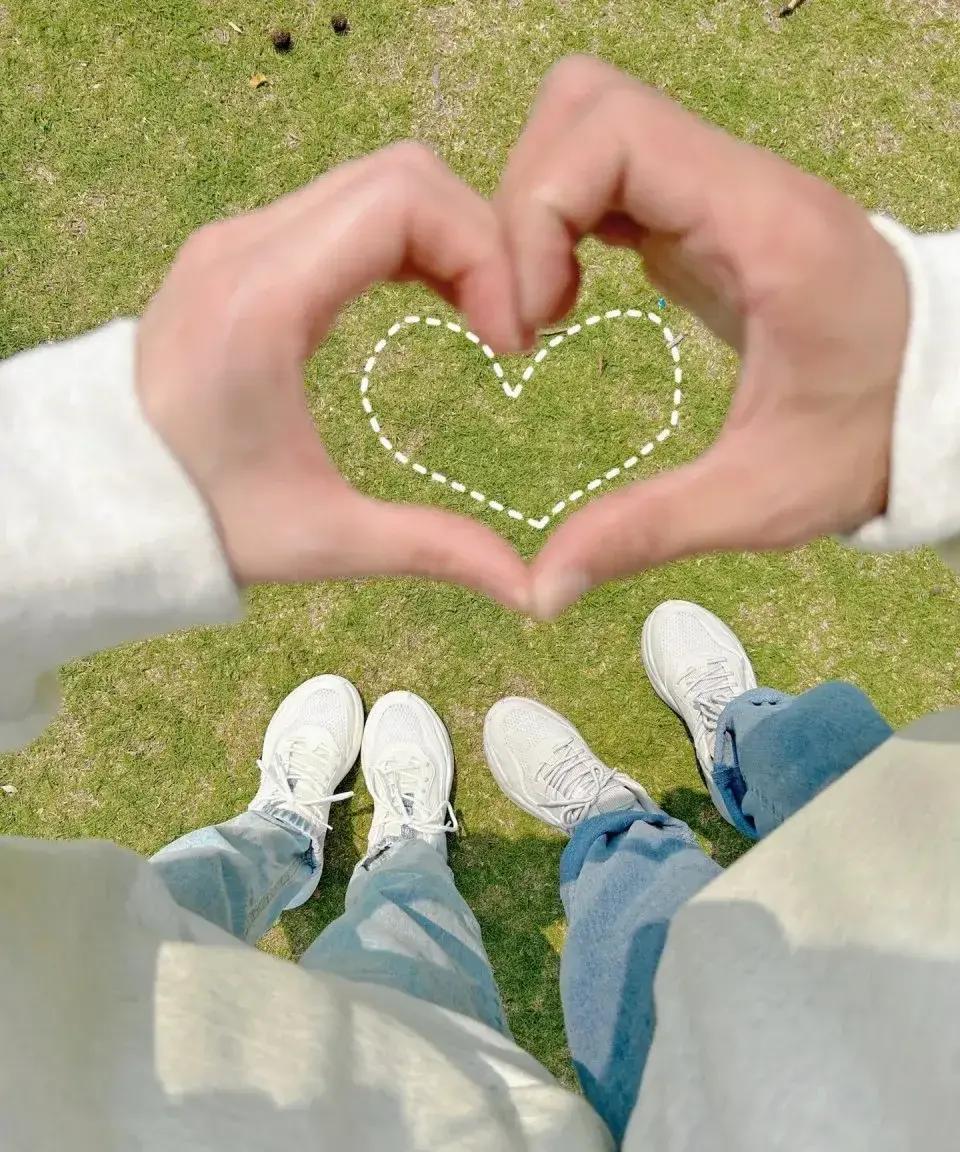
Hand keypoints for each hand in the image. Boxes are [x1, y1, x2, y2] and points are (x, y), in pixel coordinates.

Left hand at [137, 143, 529, 609]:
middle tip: (507, 324)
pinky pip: (344, 207)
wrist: (99, 495)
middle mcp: (246, 245)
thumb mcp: (322, 540)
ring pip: (375, 181)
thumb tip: (530, 591)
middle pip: (399, 174)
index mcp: (263, 300)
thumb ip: (431, 549)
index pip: (403, 202)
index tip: (510, 340)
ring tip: (479, 313)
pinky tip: (431, 298)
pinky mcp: (240, 250)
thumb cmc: (201, 519)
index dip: (484, 254)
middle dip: (477, 239)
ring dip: (444, 236)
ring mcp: (238, 238)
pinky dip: (404, 239)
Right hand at [495, 56, 909, 618]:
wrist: (941, 399)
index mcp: (761, 227)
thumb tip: (541, 588)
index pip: (611, 134)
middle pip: (584, 106)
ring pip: (587, 124)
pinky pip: (606, 171)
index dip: (537, 213)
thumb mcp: (761, 500)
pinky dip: (561, 221)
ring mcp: (718, 188)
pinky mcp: (702, 210)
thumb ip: (646, 532)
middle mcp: (737, 182)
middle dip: (523, 204)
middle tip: (527, 313)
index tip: (533, 320)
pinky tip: (567, 298)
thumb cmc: (871, 438)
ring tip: (543, 308)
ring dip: (537, 208)